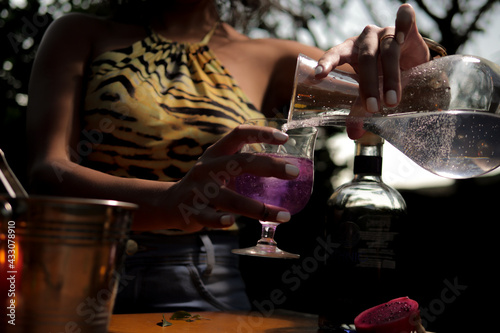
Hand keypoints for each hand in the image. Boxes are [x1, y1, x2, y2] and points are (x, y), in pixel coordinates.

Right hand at [164, 125, 298, 231]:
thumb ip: (243, 165)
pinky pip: (209, 217)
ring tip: (284, 215)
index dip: (262, 132)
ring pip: (230, 198)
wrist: (169, 203)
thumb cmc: (205, 184)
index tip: (285, 138)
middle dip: (269, 166)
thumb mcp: (219, 167)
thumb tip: (284, 167)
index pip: (239, 134)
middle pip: (240, 163)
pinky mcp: (192, 211)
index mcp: (216, 153)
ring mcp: (198, 190)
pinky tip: (232, 222)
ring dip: (258, 208)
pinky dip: (220, 220)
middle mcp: (206, 168)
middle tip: (294, 172)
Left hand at [315, 4, 429, 138]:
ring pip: (387, 52)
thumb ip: (359, 110)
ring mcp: (385, 33)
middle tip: (372, 109)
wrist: (409, 60)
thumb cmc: (380, 74)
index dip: (326, 63)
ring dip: (389, 78)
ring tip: (391, 101)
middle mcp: (365, 40)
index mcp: (348, 51)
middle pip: (365, 59)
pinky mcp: (405, 29)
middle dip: (368, 86)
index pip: (334, 54)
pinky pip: (405, 21)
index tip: (318, 75)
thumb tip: (353, 134)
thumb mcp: (368, 91)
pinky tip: (403, 29)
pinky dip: (404, 22)